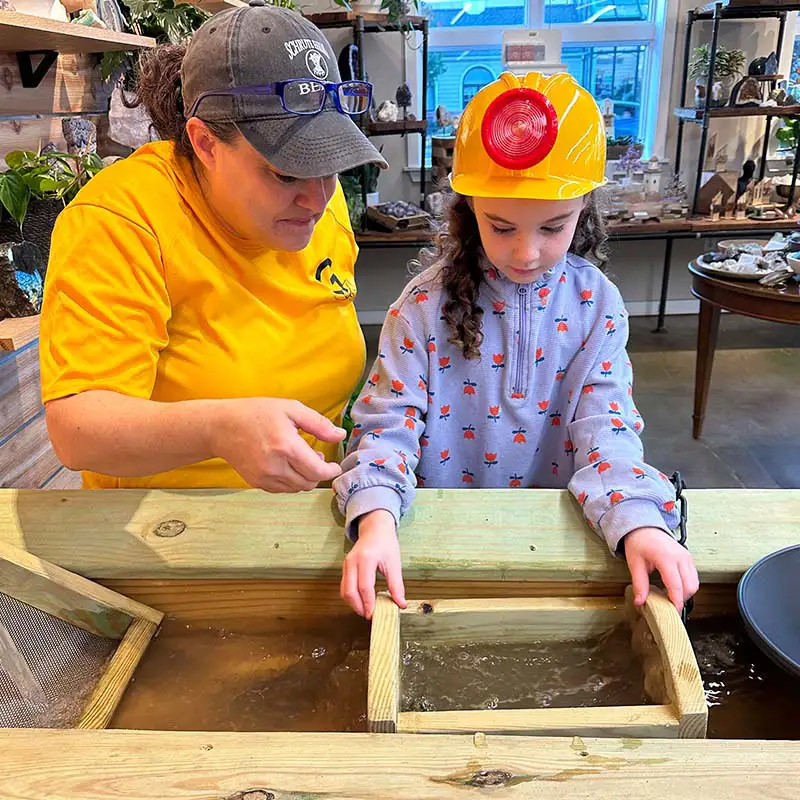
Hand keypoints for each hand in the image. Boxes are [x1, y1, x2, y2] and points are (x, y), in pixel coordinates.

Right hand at [212, 398, 344, 491]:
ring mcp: (264, 476)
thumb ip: (318, 423)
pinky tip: (287, 464)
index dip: (330, 471)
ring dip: (305, 477)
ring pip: (297, 488)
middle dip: (318, 473)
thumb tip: (340, 435)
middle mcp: (275, 465)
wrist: (221, 427)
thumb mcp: (290, 409)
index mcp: (286, 446)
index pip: (318, 471)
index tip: (334, 465)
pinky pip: (282, 489)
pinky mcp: (256, 482)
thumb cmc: (256, 413)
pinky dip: (290, 481)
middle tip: (316, 457)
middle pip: (309, 482)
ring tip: (300, 459)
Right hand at [341, 510, 406, 619]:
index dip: (368, 603)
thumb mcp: (394, 563)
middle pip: (349, 591)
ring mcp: (346, 564)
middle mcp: (352, 561)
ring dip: (353, 604)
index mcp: (366, 559)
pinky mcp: (345, 567)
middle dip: (358, 607)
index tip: (373, 614)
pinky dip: (351, 596)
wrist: (375, 528)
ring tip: (366, 609)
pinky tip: (362, 600)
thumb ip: (396, 585)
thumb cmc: (385, 543)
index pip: (364, 586)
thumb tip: (401, 604)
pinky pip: (344, 586)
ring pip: (344, 591)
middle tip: (369, 615)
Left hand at [624, 527, 699, 611]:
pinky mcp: (688, 558)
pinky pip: (693, 576)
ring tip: (670, 598)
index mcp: (666, 558)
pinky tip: (674, 588)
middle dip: (681, 600)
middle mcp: (680, 557)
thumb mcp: (635, 564)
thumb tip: (640, 602)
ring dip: (685, 593)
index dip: (676, 602)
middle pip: (690, 586)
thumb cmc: (639, 542)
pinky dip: (687, 586)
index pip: (676, 586)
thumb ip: (639, 585)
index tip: (672, 613)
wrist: (644, 528)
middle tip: (669, 607)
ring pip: (694, 583)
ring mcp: (687, 557)